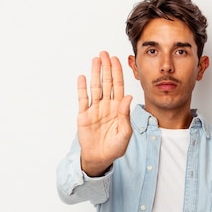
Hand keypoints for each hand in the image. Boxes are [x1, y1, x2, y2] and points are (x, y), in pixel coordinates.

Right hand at [77, 51, 132, 175]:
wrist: (100, 158)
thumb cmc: (115, 147)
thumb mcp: (125, 133)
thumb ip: (125, 115)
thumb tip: (128, 97)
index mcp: (118, 109)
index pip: (118, 87)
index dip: (118, 73)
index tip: (117, 60)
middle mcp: (107, 106)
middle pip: (107, 83)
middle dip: (106, 68)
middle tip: (105, 53)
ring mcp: (95, 109)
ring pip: (95, 87)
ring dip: (95, 73)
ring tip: (95, 60)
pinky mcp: (84, 115)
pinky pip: (83, 99)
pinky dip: (82, 88)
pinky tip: (82, 77)